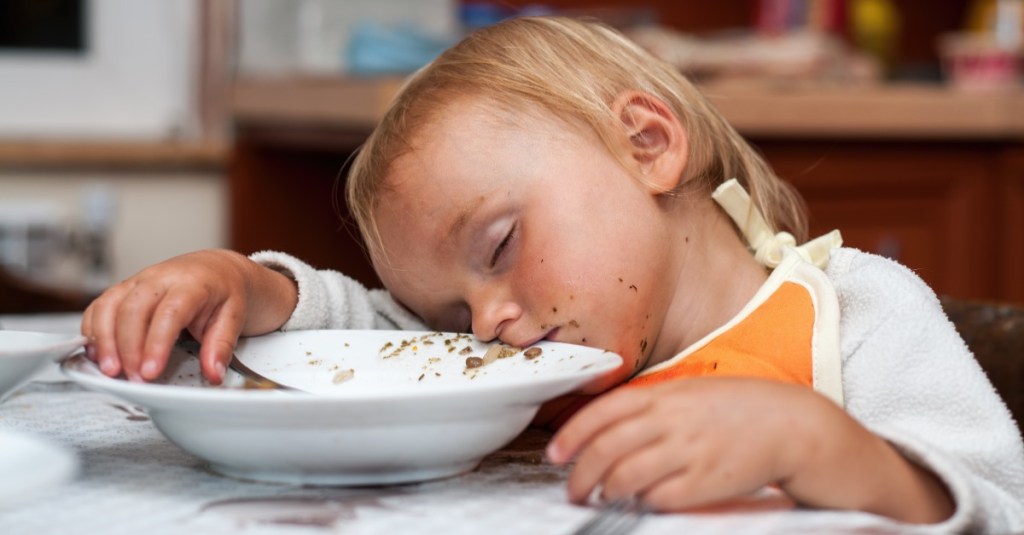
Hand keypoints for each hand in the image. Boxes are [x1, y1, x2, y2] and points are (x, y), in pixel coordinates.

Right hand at [81, 249, 296, 383]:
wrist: (216, 269)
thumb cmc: (223, 291)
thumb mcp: (233, 317)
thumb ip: (221, 346)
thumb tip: (213, 373)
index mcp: (190, 284)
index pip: (168, 313)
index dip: (155, 344)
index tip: (151, 372)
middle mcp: (159, 279)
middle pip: (132, 310)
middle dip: (127, 348)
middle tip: (133, 378)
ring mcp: (137, 282)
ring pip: (108, 306)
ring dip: (103, 341)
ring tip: (110, 371)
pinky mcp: (123, 289)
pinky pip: (98, 306)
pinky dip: (92, 331)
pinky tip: (97, 354)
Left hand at [546, 377, 953, 522]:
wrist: (791, 424)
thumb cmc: (737, 409)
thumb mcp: (689, 393)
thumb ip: (651, 407)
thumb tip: (607, 428)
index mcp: (664, 395)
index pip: (603, 413)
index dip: (572, 435)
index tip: (556, 453)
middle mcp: (672, 420)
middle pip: (606, 449)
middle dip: (580, 473)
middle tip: (572, 489)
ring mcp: (689, 451)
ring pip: (627, 476)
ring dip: (606, 492)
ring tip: (601, 498)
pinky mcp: (706, 481)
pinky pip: (660, 498)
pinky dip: (644, 503)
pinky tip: (642, 503)